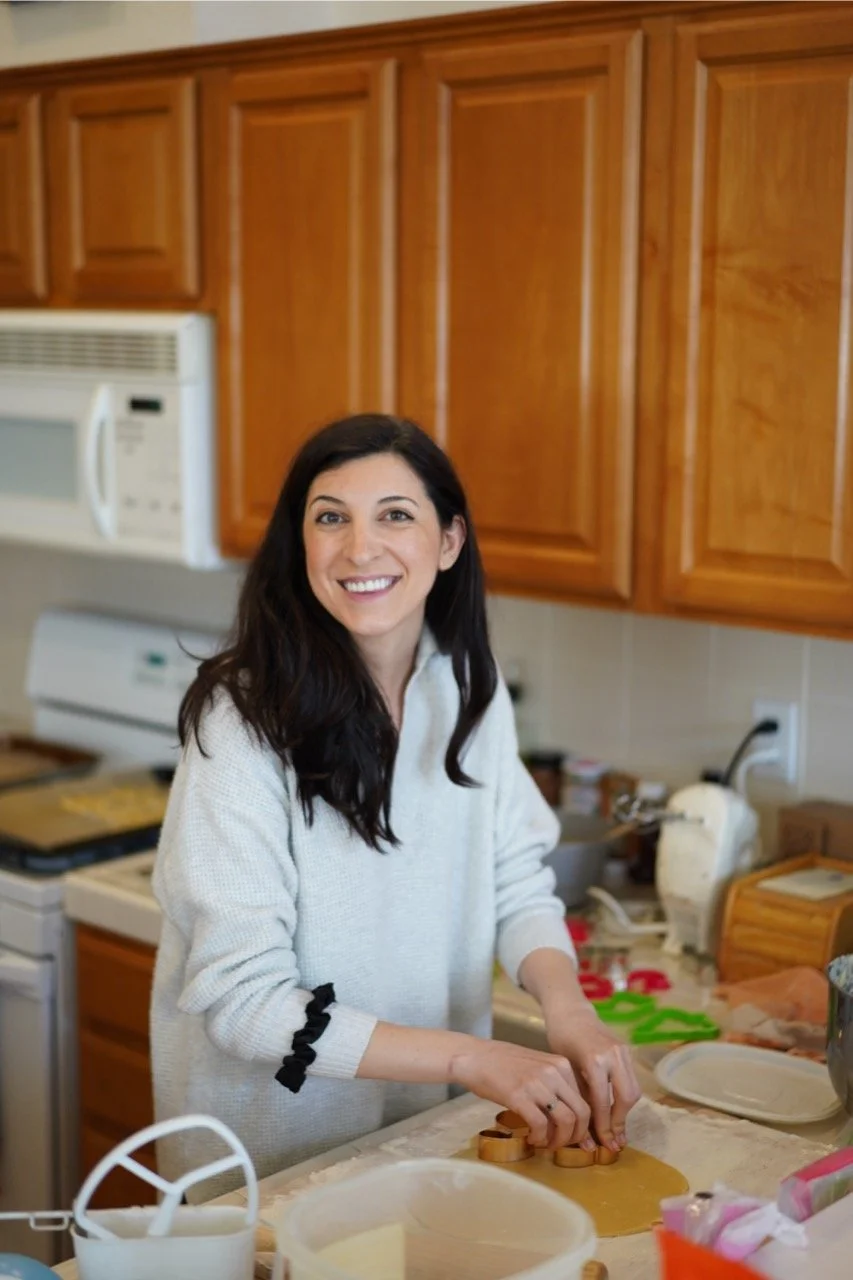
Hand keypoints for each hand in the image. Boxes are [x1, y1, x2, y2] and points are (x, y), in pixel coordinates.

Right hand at [449, 1038, 594, 1150]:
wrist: (473, 1057)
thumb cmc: (502, 1063)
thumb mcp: (537, 1066)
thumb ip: (555, 1084)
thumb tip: (570, 1115)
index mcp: (561, 1064)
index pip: (585, 1099)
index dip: (584, 1125)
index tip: (579, 1139)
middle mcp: (553, 1071)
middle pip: (582, 1112)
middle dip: (576, 1136)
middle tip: (563, 1145)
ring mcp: (537, 1083)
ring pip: (566, 1121)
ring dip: (559, 1140)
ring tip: (546, 1143)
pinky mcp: (519, 1096)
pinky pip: (540, 1125)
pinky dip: (539, 1138)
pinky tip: (532, 1139)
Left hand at [545, 1006, 640, 1152]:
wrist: (571, 1013)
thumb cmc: (561, 1040)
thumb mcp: (566, 1070)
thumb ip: (580, 1097)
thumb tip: (584, 1132)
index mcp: (595, 1060)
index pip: (604, 1101)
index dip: (604, 1126)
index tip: (603, 1144)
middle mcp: (613, 1055)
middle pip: (626, 1098)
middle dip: (620, 1122)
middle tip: (613, 1141)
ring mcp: (623, 1051)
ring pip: (633, 1090)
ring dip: (625, 1112)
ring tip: (616, 1130)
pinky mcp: (627, 1050)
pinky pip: (631, 1080)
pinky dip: (625, 1097)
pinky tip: (616, 1110)